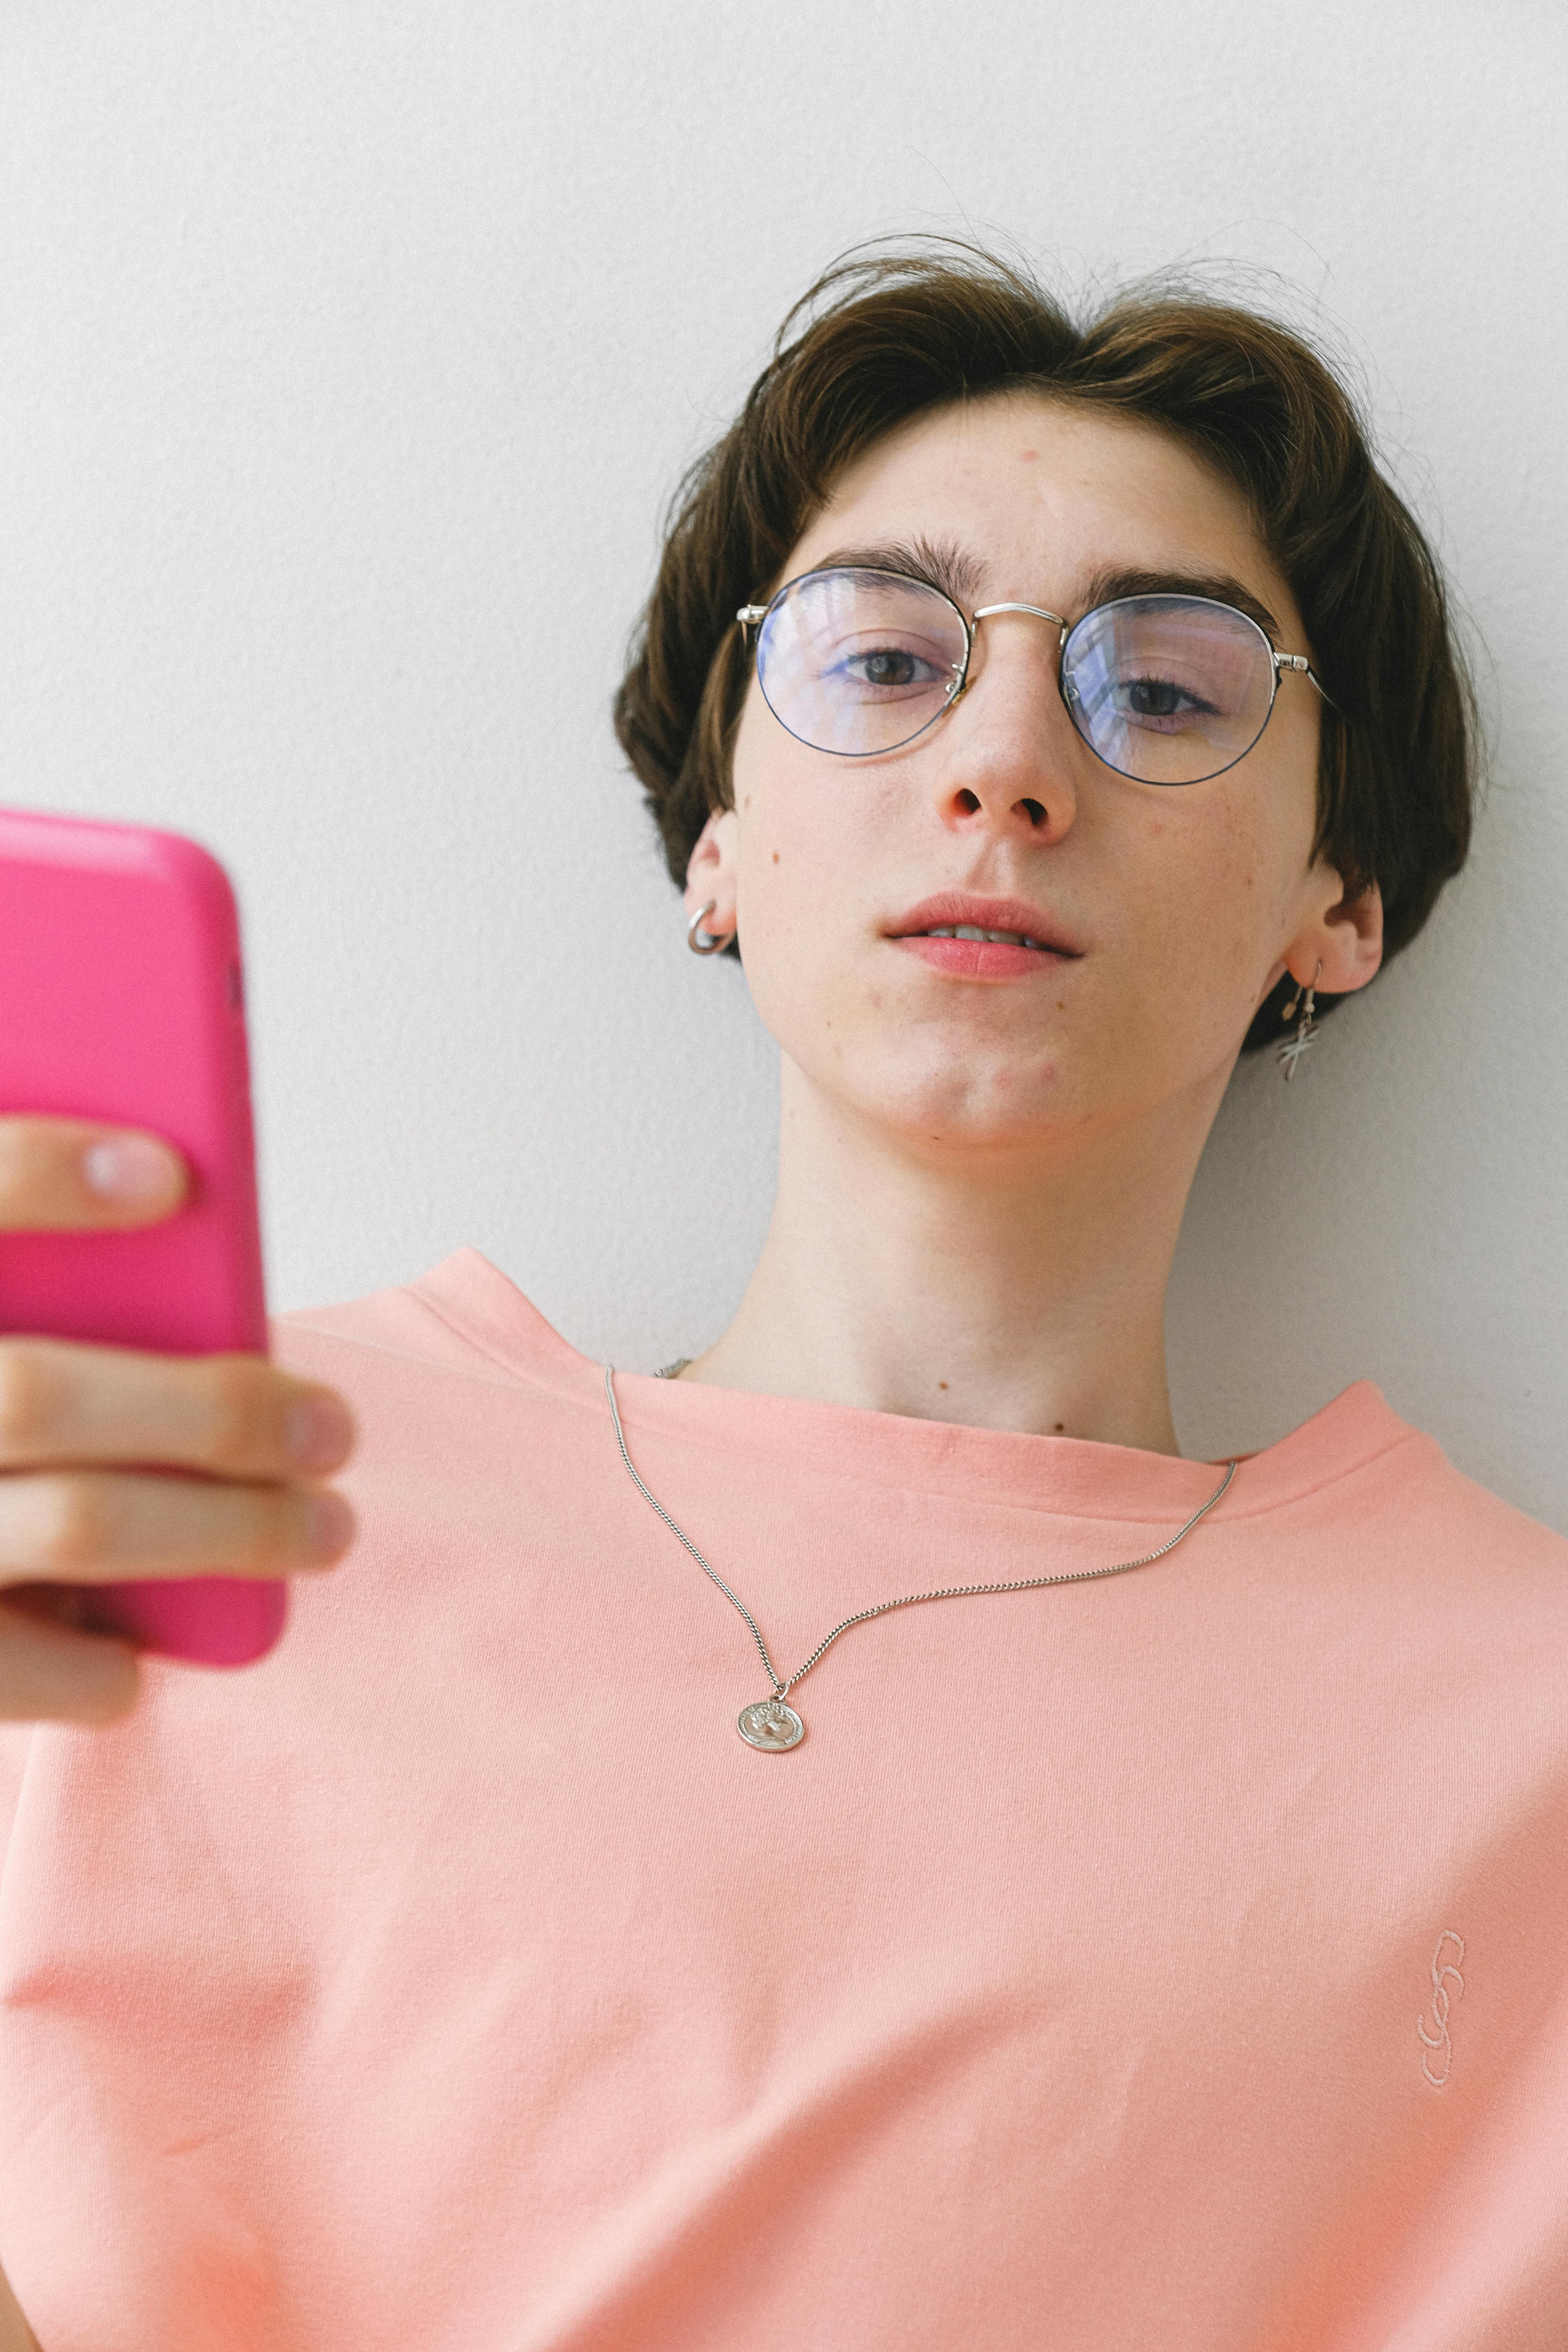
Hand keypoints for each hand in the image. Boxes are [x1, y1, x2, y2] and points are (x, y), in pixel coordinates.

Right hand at [0, 1118, 355, 1723]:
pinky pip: (12, 1666)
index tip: (171, 1174)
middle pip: (39, 1395)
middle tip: (335, 1426)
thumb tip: (169, 1210)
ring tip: (326, 1529)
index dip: (42, 1175)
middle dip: (214, 1411)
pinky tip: (144, 1653)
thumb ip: (20, 1263)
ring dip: (225, 1531)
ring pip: (74, 1524)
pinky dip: (97, 1663)